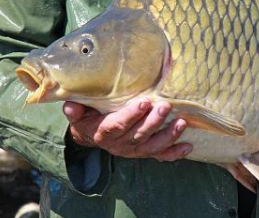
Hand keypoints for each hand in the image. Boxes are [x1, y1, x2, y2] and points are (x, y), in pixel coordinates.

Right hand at [63, 98, 192, 161]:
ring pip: (152, 146)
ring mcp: (134, 150)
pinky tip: (188, 147)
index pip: (118, 125)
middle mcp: (120, 144)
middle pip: (138, 135)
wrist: (91, 135)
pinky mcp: (144, 153)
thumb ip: (75, 109)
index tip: (144, 102)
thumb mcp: (78, 113)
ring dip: (168, 136)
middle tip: (165, 107)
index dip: (131, 115)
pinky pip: (160, 156)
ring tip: (181, 123)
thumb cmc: (88, 117)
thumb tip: (70, 105)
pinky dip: (174, 153)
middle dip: (153, 122)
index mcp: (104, 132)